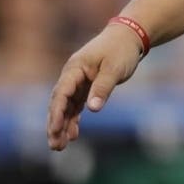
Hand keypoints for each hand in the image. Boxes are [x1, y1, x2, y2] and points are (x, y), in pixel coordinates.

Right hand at [46, 24, 144, 150]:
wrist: (129, 36)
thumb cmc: (121, 50)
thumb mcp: (114, 68)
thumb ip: (103, 88)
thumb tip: (92, 109)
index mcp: (75, 68)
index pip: (61, 93)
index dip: (57, 112)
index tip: (55, 129)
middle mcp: (72, 75)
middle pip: (59, 102)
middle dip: (55, 124)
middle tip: (54, 145)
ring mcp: (78, 81)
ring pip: (66, 107)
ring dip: (62, 125)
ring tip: (59, 146)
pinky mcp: (86, 87)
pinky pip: (75, 106)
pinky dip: (73, 119)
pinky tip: (72, 135)